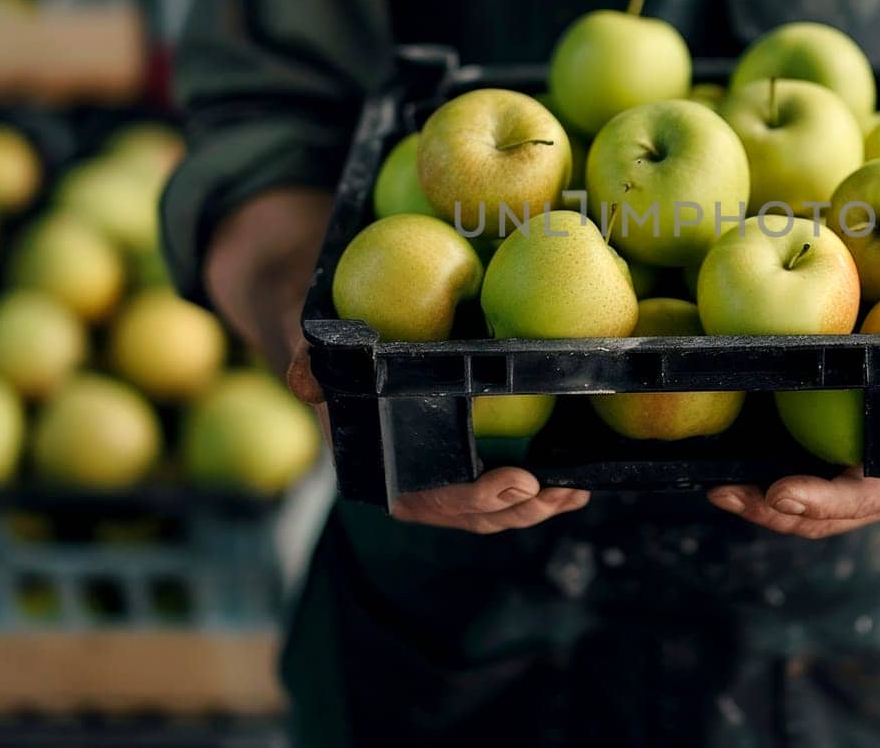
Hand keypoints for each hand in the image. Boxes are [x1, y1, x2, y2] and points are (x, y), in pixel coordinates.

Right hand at [285, 336, 589, 531]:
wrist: (350, 368)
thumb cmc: (339, 366)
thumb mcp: (317, 362)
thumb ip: (309, 370)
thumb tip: (304, 381)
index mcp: (384, 477)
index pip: (430, 503)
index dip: (476, 499)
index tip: (518, 480)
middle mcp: (417, 493)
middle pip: (475, 517)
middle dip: (520, 510)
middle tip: (558, 489)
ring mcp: (446, 488)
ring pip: (497, 514)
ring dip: (538, 508)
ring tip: (575, 491)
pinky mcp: (470, 476)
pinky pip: (506, 495)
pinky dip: (538, 493)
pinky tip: (572, 481)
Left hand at [706, 363, 879, 537]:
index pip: (869, 499)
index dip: (825, 501)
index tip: (780, 492)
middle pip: (826, 518)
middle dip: (775, 512)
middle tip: (729, 494)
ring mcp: (857, 490)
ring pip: (805, 515)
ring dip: (758, 507)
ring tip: (718, 491)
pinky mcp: (832, 475)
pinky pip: (796, 494)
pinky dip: (761, 491)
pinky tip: (724, 475)